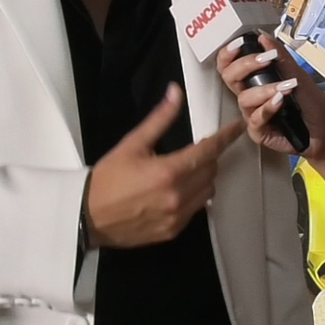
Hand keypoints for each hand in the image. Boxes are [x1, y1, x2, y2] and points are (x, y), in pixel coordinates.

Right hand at [86, 83, 244, 248]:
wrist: (87, 217)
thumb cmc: (107, 178)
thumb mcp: (132, 144)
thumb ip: (159, 119)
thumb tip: (176, 92)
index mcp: (170, 171)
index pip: (209, 151)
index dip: (226, 137)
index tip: (237, 128)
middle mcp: (179, 196)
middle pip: (211, 171)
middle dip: (209, 157)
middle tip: (197, 149)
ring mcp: (177, 217)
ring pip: (207, 192)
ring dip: (204, 177)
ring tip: (187, 170)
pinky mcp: (173, 231)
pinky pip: (196, 210)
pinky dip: (194, 197)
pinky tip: (178, 190)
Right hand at [215, 32, 324, 158]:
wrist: (324, 130)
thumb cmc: (311, 105)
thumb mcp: (298, 75)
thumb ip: (281, 57)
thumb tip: (263, 37)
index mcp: (256, 80)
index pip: (231, 64)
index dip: (228, 53)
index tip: (240, 43)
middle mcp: (251, 96)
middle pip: (229, 77)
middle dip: (244, 65)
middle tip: (265, 60)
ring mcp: (253, 114)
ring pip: (244, 98)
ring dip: (265, 89)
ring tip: (286, 87)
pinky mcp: (258, 132)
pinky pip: (255, 119)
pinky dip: (268, 107)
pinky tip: (280, 101)